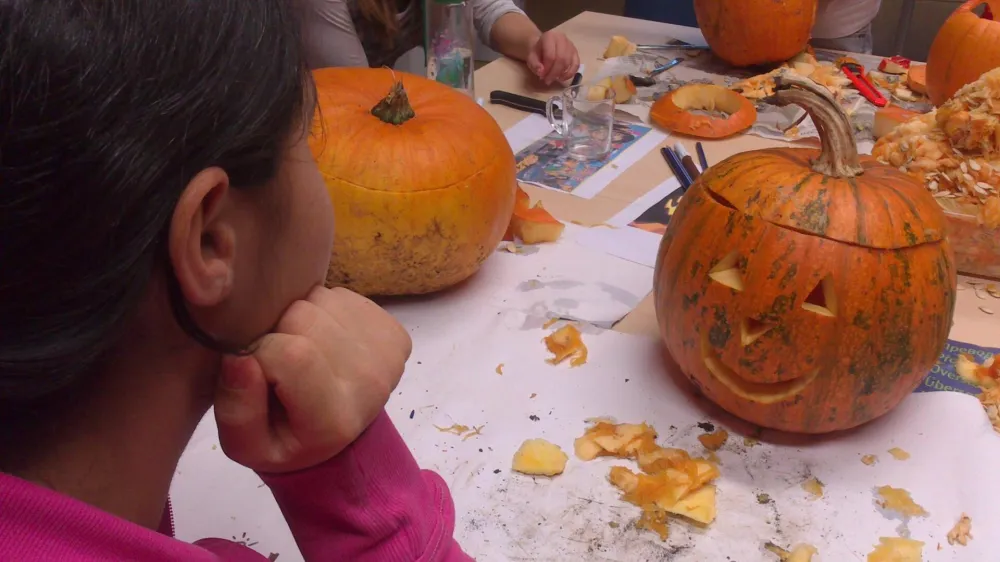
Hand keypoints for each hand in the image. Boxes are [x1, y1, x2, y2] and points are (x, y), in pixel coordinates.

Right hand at [213, 286, 411, 472]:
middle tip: (279, 363)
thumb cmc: (284, 440)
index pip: (290, 354)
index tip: (258, 373)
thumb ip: (237, 411)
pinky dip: (323, 311)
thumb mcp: (245, 445)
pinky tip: (324, 341)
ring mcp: (388, 355)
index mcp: (335, 419)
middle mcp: (370, 384)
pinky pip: (341, 296)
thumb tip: (239, 359)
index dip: (260, 354)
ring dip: (299, 319)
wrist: (337, 437)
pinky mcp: (395, 333)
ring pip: (320, 299)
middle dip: (278, 332)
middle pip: (303, 317)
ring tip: (302, 350)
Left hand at [525, 31, 579, 85]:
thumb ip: (534, 64)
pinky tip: (562, 78)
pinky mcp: (575, 52)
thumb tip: (541, 72)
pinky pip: (576, 64)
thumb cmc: (537, 52)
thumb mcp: (531, 57)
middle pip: (561, 59)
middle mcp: (562, 38)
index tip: (542, 76)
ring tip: (553, 79)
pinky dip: (570, 73)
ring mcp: (570, 45)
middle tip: (548, 81)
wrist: (543, 46)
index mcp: (550, 36)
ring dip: (561, 74)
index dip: (547, 68)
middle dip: (554, 73)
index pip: (551, 55)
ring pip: (569, 62)